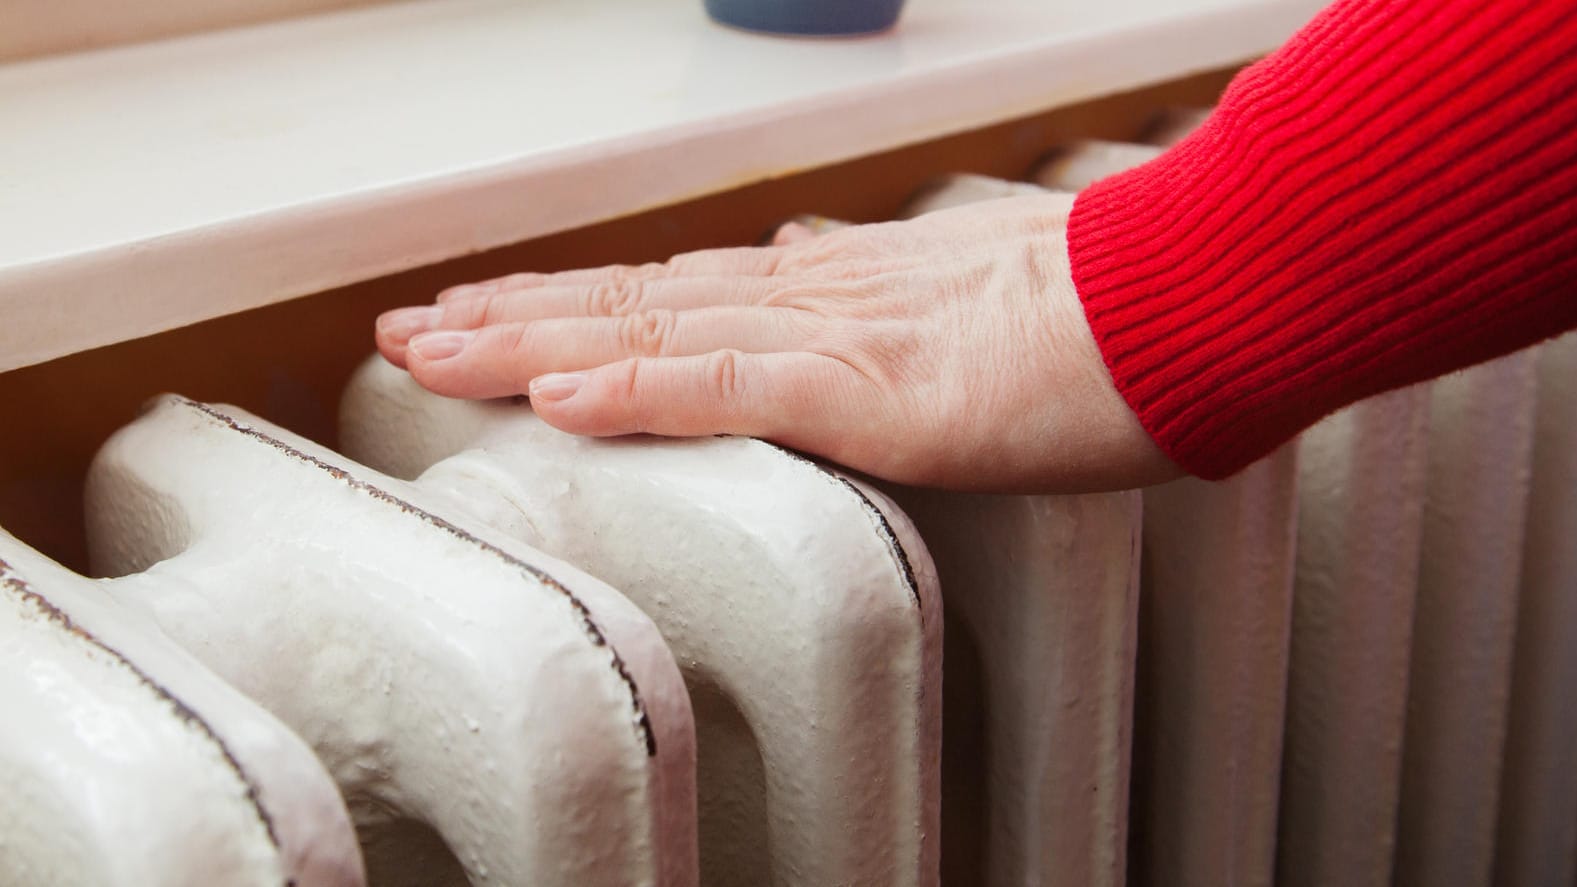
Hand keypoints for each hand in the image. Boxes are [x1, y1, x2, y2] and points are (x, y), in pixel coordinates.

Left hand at [375, 193, 1180, 491]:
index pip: (677, 295)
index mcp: (837, 289)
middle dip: (512, 317)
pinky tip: (559, 391)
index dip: (576, 306)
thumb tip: (805, 277)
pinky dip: (642, 386)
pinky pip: (738, 384)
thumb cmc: (1106, 310)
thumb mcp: (970, 305)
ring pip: (656, 329)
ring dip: (533, 340)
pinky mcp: (879, 385)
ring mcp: (841, 335)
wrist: (1198, 296)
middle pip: (636, 301)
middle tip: (412, 329)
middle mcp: (817, 297)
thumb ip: (877, 305)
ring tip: (432, 350)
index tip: (495, 317)